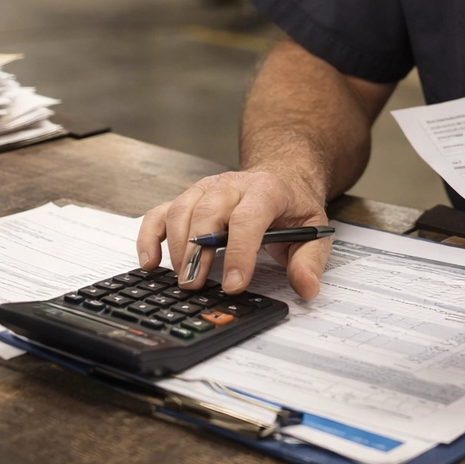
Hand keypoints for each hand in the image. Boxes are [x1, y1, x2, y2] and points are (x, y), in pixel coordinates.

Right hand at [136, 169, 331, 298]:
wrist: (282, 176)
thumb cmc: (293, 206)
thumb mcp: (314, 230)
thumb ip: (310, 260)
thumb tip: (306, 287)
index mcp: (267, 189)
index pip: (248, 218)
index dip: (239, 252)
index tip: (235, 284)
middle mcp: (232, 185)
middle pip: (207, 213)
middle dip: (199, 251)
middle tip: (196, 286)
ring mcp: (206, 190)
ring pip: (181, 211)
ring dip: (177, 248)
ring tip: (182, 280)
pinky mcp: (188, 199)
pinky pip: (160, 213)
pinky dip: (150, 236)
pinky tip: (150, 262)